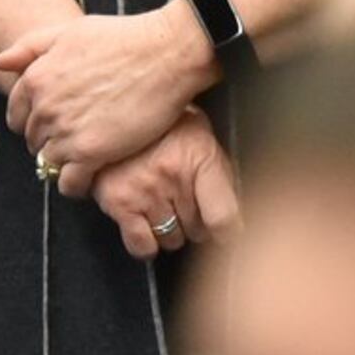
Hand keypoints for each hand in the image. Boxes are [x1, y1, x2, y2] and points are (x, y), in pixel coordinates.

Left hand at [0, 6, 216, 188]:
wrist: (166, 54)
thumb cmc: (123, 38)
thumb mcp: (69, 31)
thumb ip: (29, 47)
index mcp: (36, 78)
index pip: (16, 113)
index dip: (32, 120)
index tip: (52, 123)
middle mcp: (45, 107)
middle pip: (33, 139)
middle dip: (49, 140)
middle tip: (75, 138)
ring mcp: (66, 132)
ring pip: (49, 163)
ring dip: (63, 163)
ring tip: (85, 158)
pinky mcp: (92, 153)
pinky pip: (70, 183)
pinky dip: (76, 185)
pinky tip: (91, 177)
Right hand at [89, 108, 240, 259]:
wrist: (119, 109)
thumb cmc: (167, 126)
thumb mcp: (204, 139)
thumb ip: (221, 174)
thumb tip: (237, 216)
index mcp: (201, 157)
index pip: (223, 216)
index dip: (230, 234)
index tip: (228, 236)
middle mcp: (173, 175)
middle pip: (199, 231)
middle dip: (197, 224)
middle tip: (188, 206)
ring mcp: (144, 190)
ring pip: (171, 240)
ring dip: (171, 231)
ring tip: (165, 207)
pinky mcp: (117, 202)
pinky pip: (140, 246)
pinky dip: (146, 243)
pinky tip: (147, 225)